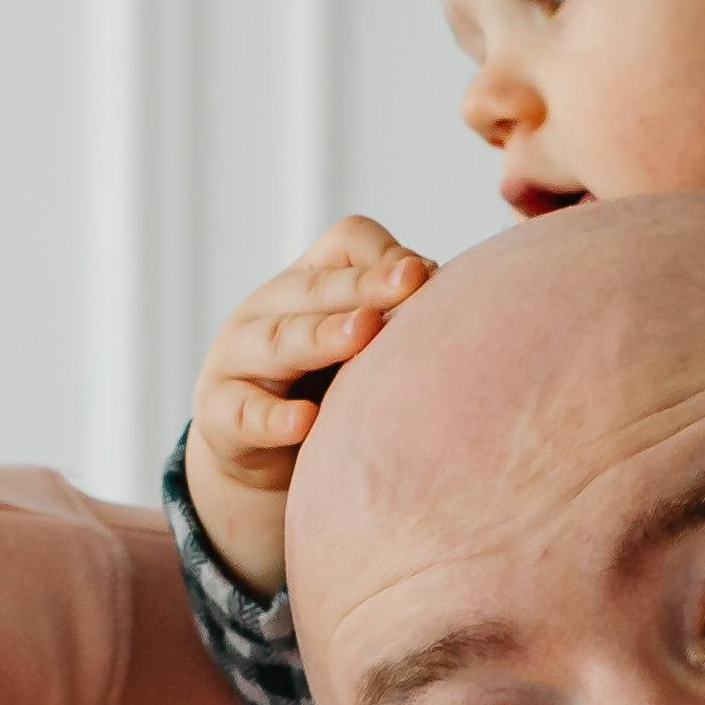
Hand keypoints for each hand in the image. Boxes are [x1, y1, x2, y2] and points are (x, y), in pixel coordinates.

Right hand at [180, 216, 439, 593]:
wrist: (259, 461)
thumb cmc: (330, 391)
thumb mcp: (363, 350)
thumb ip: (403, 325)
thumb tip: (485, 308)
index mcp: (312, 282)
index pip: (346, 243)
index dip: (386, 257)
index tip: (427, 278)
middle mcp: (269, 309)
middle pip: (314, 287)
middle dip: (364, 286)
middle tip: (410, 284)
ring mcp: (236, 360)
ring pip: (277, 340)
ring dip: (322, 336)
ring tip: (363, 334)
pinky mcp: (219, 416)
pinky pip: (244, 415)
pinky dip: (274, 418)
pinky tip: (306, 422)